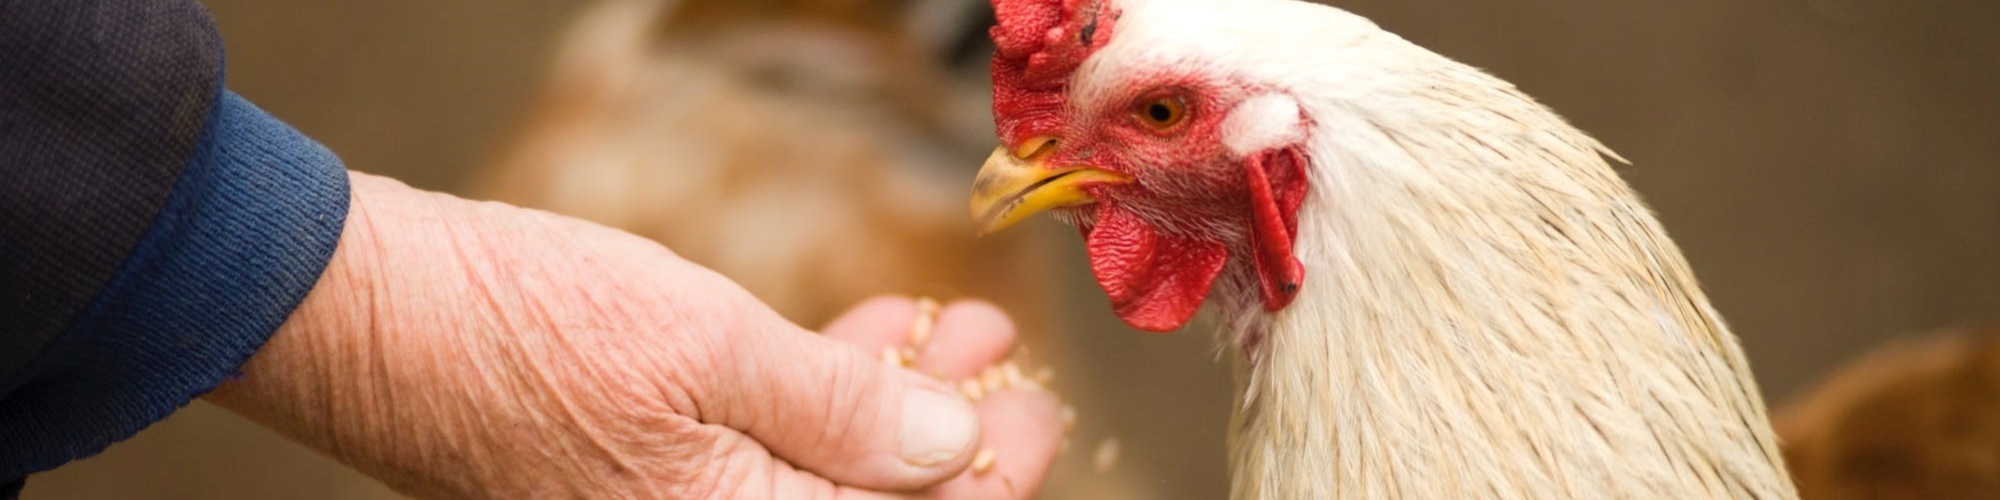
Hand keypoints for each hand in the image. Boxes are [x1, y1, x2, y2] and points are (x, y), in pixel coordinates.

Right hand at [204, 173, 1064, 498]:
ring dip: (893, 402)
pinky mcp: (647, 469)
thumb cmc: (527, 330)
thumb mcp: (711, 351)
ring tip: (944, 321)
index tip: (1037, 411)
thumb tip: (951, 451)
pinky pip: (763, 449)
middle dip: (949, 436)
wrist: (376, 317)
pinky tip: (859, 336)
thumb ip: (842, 411)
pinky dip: (820, 396)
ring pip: (823, 474)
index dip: (990, 481)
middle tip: (996, 351)